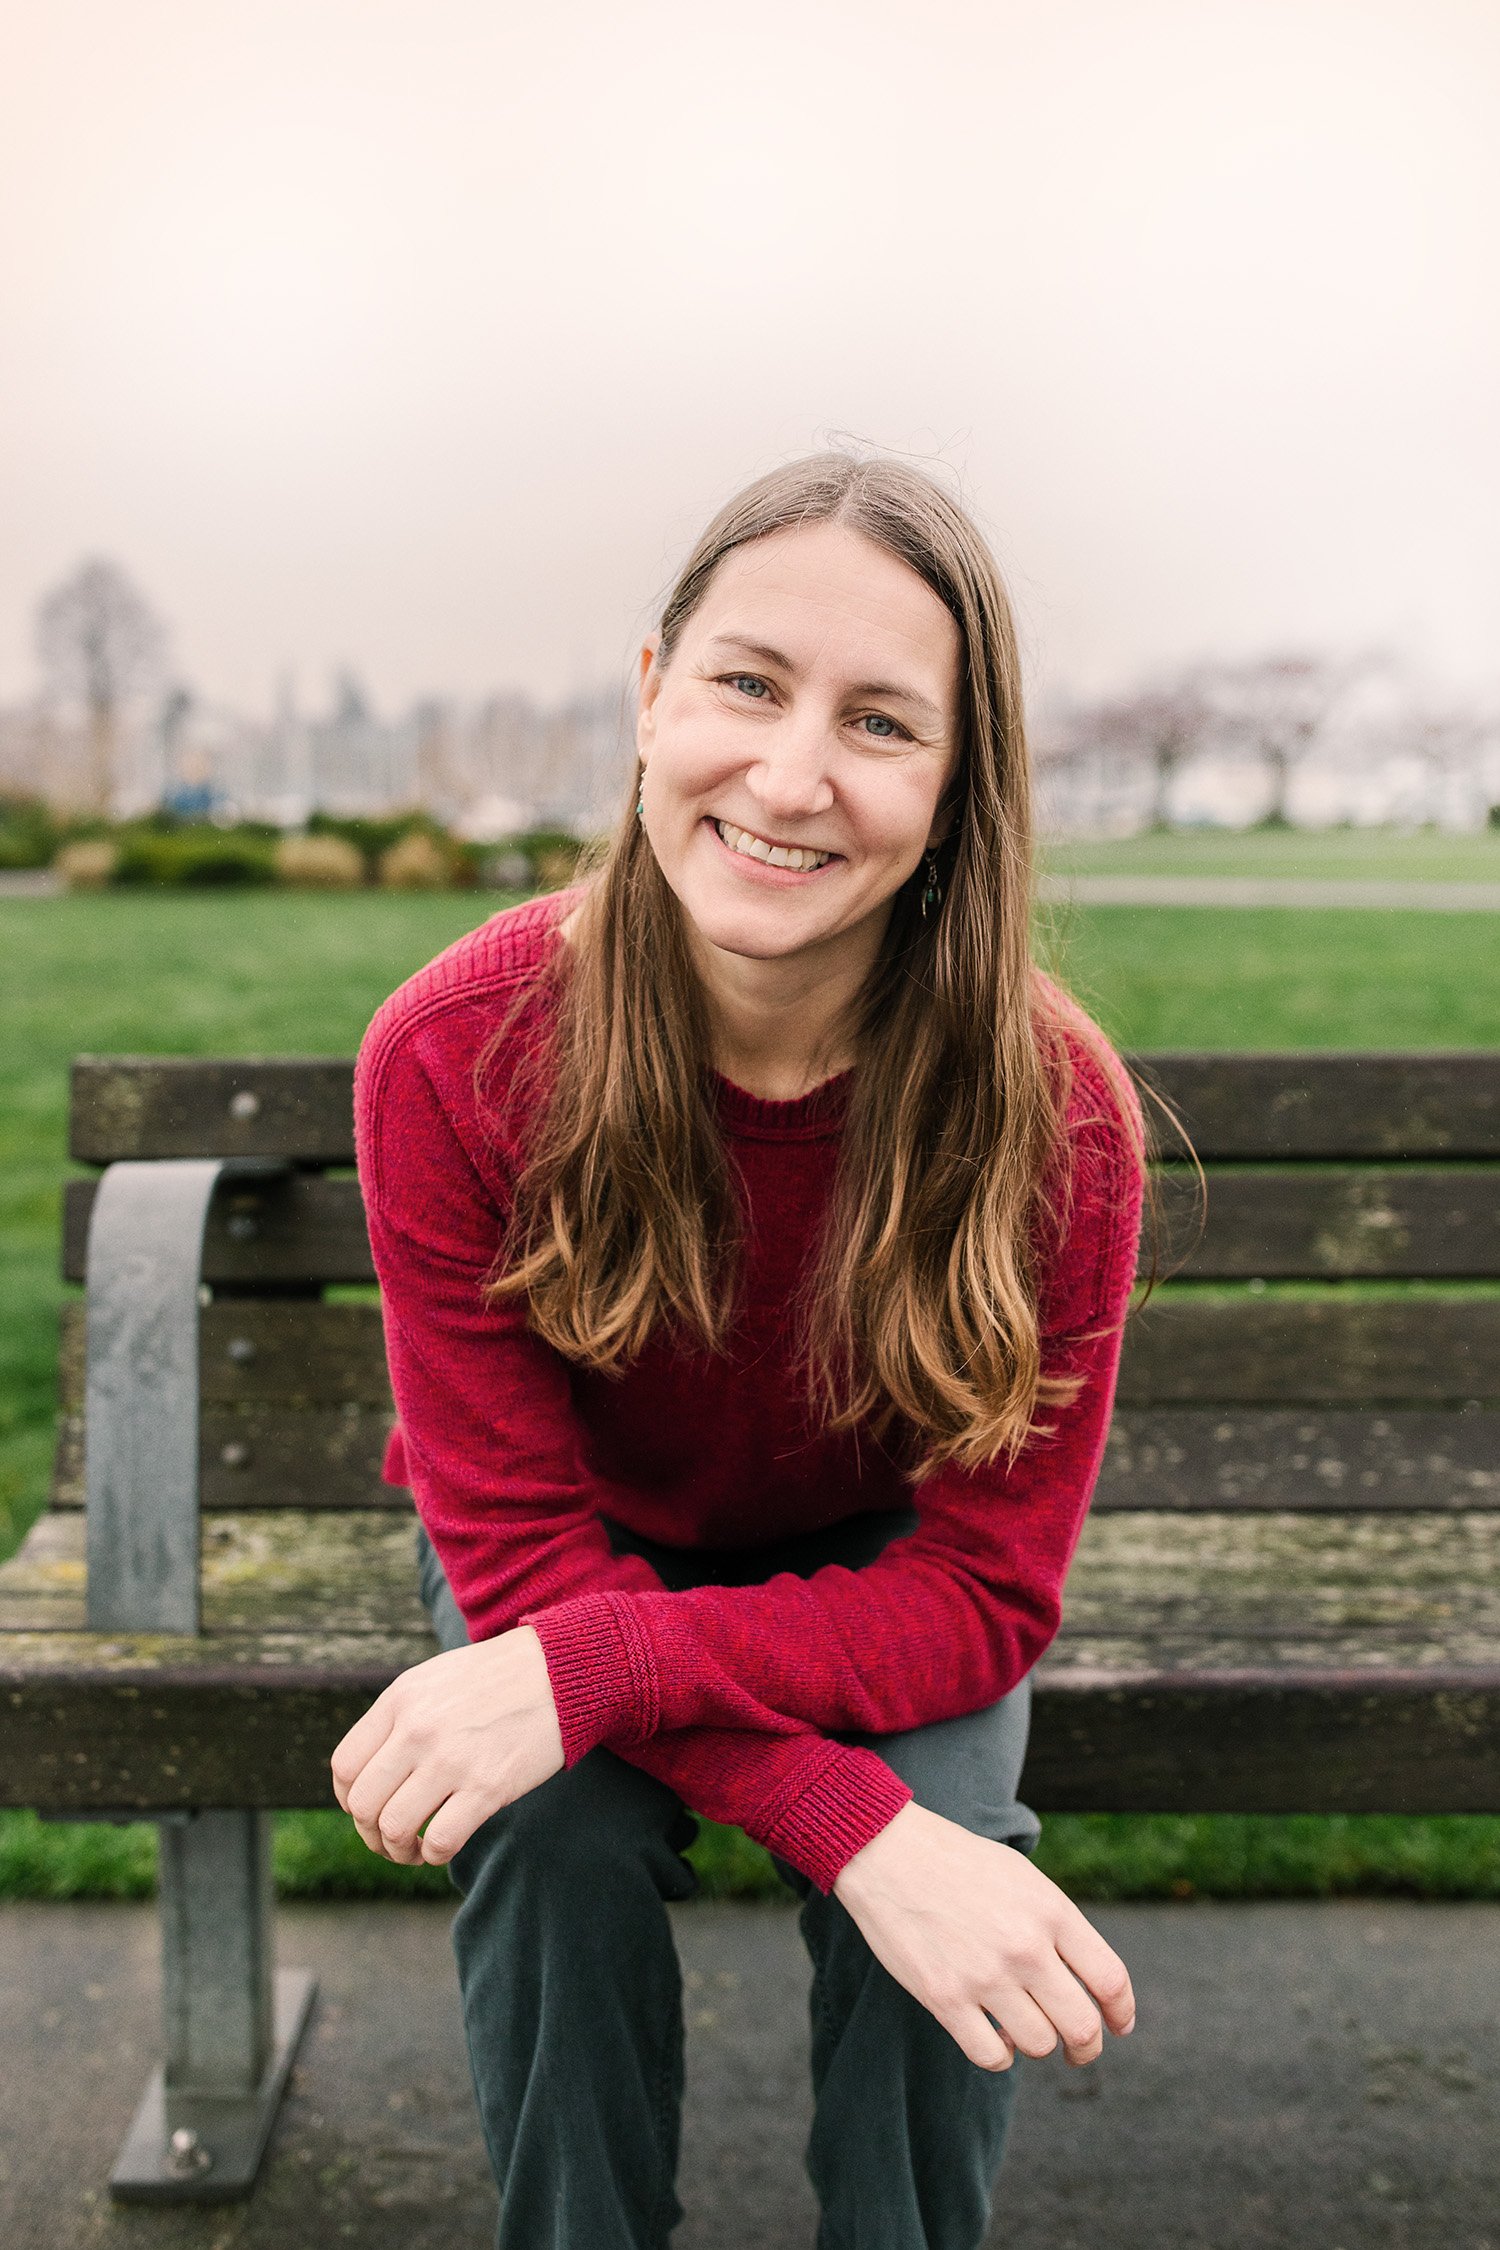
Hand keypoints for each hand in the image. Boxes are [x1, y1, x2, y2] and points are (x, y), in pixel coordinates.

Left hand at [330, 1626, 563, 1865]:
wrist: (561, 1669)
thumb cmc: (498, 1678)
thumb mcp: (435, 1680)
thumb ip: (400, 1718)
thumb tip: (371, 1774)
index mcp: (400, 1699)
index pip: (344, 1766)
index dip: (348, 1801)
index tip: (368, 1812)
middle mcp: (418, 1728)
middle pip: (363, 1804)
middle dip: (370, 1834)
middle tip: (390, 1840)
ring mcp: (451, 1758)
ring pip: (394, 1828)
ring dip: (398, 1851)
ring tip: (415, 1850)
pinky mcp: (488, 1786)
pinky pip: (440, 1840)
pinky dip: (434, 1855)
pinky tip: (442, 1848)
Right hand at [832, 1800, 1134, 2071]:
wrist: (888, 1852)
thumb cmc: (959, 1863)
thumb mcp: (1023, 1879)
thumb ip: (1058, 1926)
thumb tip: (1086, 1983)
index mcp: (1051, 1911)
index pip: (1110, 1980)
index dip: (1122, 2013)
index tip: (1118, 2026)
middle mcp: (1025, 1946)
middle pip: (1082, 2026)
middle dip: (1086, 2046)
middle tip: (1078, 2050)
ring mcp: (985, 1976)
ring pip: (1039, 2044)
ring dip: (1038, 2044)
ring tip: (1023, 2027)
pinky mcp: (945, 1998)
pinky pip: (992, 2056)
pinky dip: (1000, 2055)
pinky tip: (994, 2036)